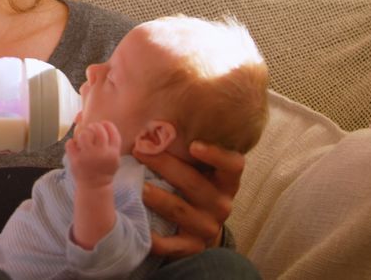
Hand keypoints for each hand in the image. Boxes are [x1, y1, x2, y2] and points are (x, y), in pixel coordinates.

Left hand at [65, 120, 120, 188]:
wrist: (95, 187)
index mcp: (113, 153)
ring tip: (83, 137)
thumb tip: (104, 125)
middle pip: (98, 130)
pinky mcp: (76, 161)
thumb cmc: (105, 170)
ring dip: (83, 133)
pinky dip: (71, 143)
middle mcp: (101, 154)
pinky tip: (74, 146)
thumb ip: (112, 145)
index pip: (112, 132)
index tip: (103, 124)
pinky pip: (70, 144)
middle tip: (91, 128)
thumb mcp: (115, 159)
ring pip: (84, 134)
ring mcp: (88, 157)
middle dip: (94, 126)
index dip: (107, 125)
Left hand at [134, 141, 244, 256]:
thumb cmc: (192, 188)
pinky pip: (171, 244)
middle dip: (165, 165)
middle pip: (194, 183)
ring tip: (137, 186)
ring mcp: (207, 227)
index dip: (217, 155)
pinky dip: (154, 238)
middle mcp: (221, 204)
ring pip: (179, 210)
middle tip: (140, 151)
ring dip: (157, 197)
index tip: (194, 145)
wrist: (197, 230)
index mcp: (225, 181)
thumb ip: (186, 150)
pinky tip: (138, 226)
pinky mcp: (191, 247)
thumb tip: (157, 123)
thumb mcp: (197, 169)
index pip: (233, 165)